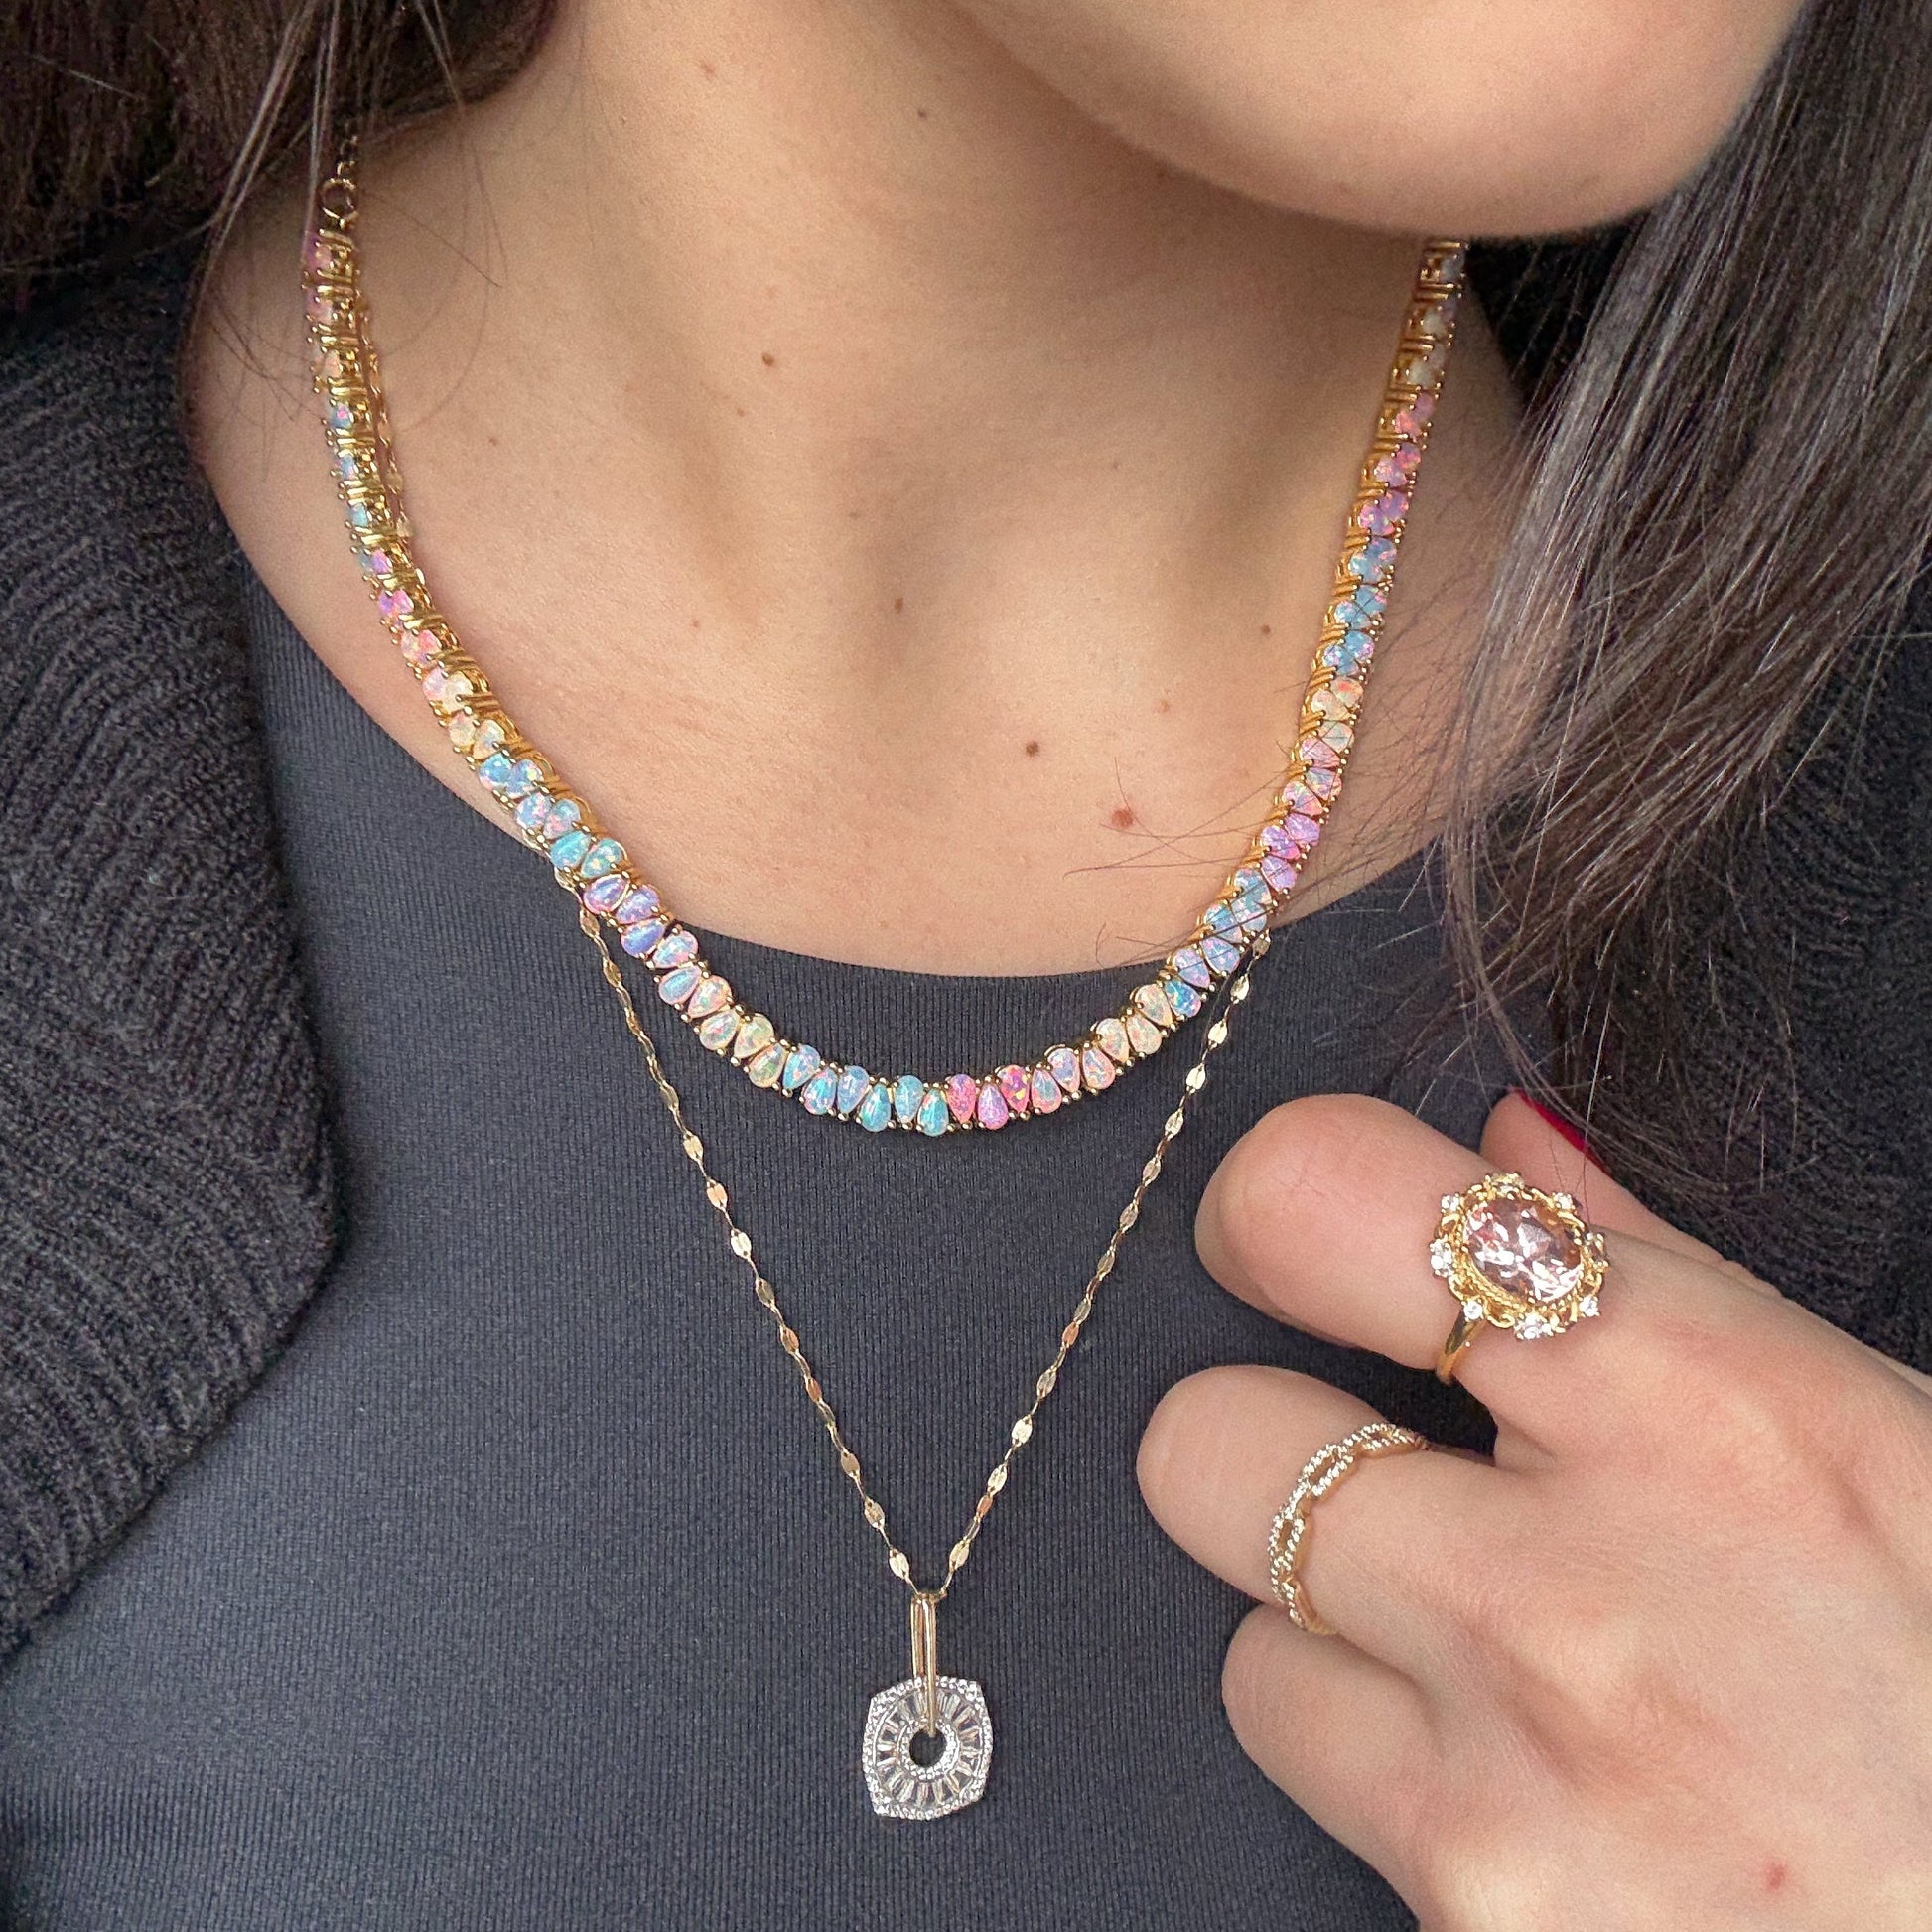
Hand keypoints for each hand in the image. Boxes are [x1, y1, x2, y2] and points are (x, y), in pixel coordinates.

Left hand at [1139, 1092, 1931, 1929]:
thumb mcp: (1878, 1438)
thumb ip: (1666, 1273)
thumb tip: (1508, 1150)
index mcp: (1692, 1407)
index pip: (1322, 1200)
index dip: (1272, 1207)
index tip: (1285, 1241)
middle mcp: (1568, 1593)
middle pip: (1205, 1438)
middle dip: (1271, 1447)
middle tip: (1380, 1477)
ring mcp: (1510, 1784)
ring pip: (1247, 1654)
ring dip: (1345, 1650)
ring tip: (1502, 1673)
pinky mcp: (1476, 1919)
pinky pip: (1330, 1803)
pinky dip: (1411, 1790)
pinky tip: (1548, 1796)